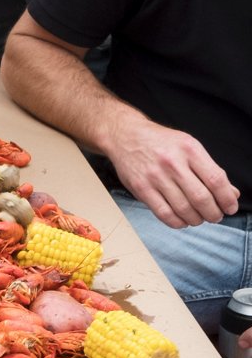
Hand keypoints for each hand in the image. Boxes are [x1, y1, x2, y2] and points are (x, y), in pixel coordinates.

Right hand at [109, 116, 239, 227]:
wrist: (126, 135)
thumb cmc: (160, 142)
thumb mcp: (189, 147)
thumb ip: (210, 170)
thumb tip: (231, 193)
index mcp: (189, 149)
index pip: (216, 180)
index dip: (227, 199)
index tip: (230, 207)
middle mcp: (172, 162)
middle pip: (201, 198)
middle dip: (213, 213)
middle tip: (215, 216)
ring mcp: (155, 176)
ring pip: (184, 209)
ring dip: (197, 220)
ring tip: (199, 218)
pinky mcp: (141, 188)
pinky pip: (164, 213)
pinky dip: (178, 222)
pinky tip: (182, 220)